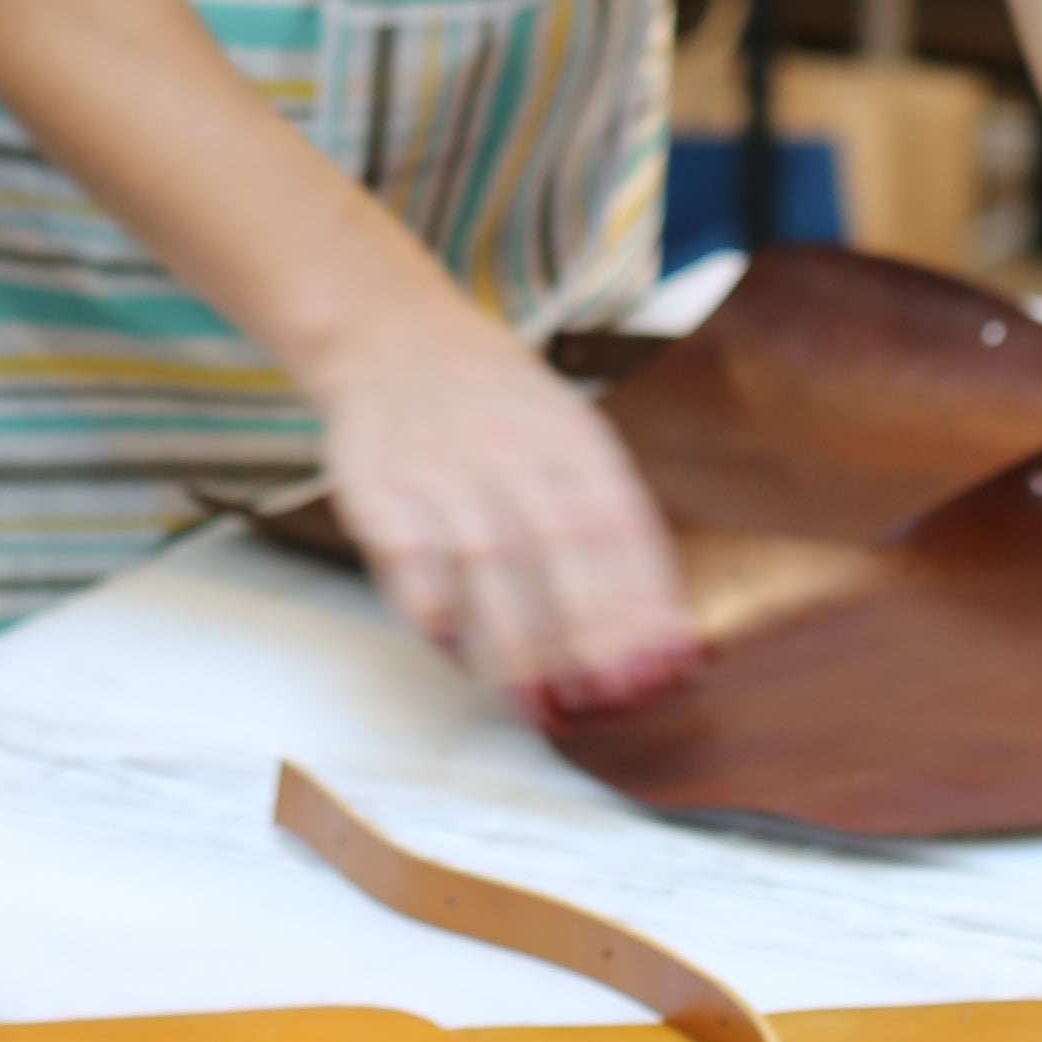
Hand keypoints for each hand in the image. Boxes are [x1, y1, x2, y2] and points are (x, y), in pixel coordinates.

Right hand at [311, 290, 699, 713]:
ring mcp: (441, 470)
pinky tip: (458, 652)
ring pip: (485, 569)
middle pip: (556, 550)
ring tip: (542, 705)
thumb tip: (662, 625)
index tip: (659, 666)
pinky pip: (409, 562)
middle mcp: (508, 450)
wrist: (389, 336)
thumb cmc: (495, 401)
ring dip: (514, 646)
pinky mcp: (379, 491)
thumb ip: (609, 516)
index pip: (616, 524)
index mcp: (568, 436)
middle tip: (605, 699)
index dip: (639, 601)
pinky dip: (434, 611)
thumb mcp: (568, 428)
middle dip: (586, 633)